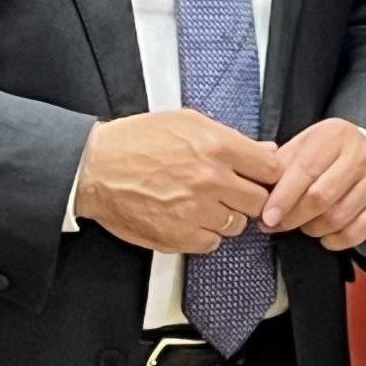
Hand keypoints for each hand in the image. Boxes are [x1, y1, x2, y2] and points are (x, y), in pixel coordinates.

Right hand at [74, 109, 280, 253]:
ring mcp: (195, 211)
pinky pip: (211, 243)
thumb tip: (266, 151)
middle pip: (259, 201)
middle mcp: (211, 181)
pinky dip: (204, 234)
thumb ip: (231, 137)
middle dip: (249, 197)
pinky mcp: (178, 236)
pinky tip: (189, 218)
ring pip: (236, 225)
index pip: (272, 169)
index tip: (259, 177)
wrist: (94, 168)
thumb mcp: (188, 122)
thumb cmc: (136, 142)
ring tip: (204, 204)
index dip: (268, 174)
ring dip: (226, 216)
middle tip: (232, 192)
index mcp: (218, 148)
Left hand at [261, 118, 365, 250]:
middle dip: (294, 217)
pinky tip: (326, 234)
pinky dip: (335, 240)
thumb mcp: (303, 146)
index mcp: (335, 136)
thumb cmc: (328, 153)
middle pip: (321, 197)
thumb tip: (254, 185)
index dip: (283, 198)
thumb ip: (278, 163)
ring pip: (337, 218)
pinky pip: (356, 233)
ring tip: (302, 225)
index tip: (267, 218)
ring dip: (312, 229)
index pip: (305, 170)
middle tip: (278, 225)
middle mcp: (360, 156)